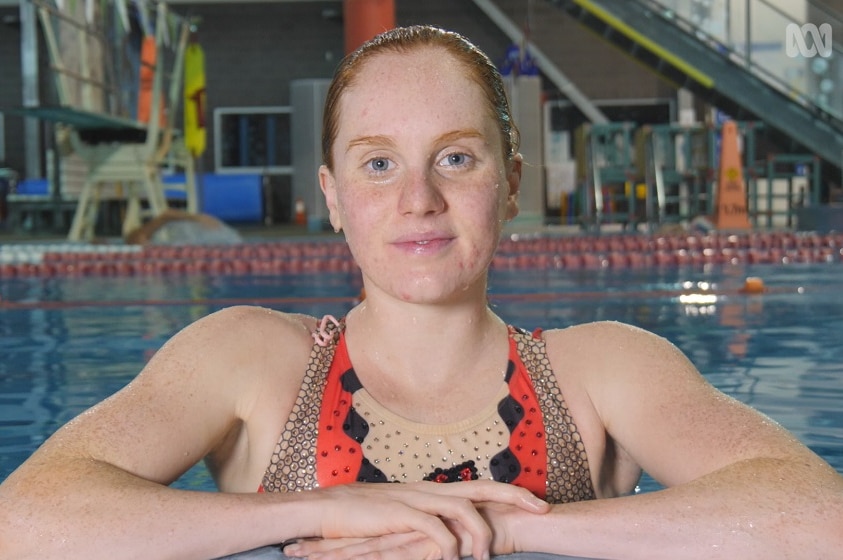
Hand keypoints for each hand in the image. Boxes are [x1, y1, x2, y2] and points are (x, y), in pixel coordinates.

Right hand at [289, 481, 547, 559]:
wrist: (326, 510)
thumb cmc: (362, 518)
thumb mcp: (400, 518)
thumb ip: (425, 523)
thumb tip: (449, 537)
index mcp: (432, 490)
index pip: (479, 486)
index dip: (509, 492)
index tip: (535, 502)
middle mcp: (429, 490)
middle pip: (482, 487)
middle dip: (516, 496)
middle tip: (543, 508)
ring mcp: (416, 499)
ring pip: (465, 509)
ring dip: (480, 534)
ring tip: (484, 558)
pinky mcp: (401, 513)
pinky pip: (436, 528)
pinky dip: (449, 545)